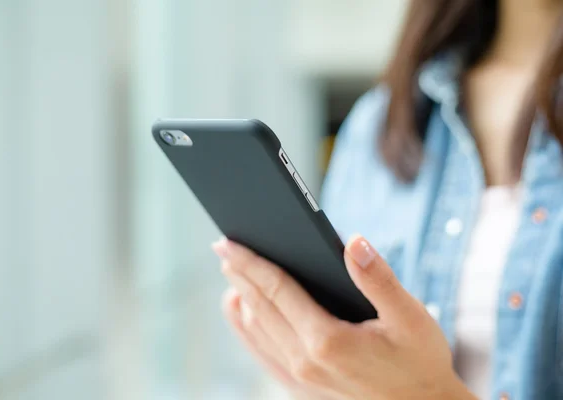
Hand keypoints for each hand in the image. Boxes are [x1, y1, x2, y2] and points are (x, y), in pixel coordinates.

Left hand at [214, 235, 476, 399]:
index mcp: (327, 340)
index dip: (250, 262)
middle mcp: (304, 360)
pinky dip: (247, 328)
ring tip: (231, 274)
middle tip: (222, 247)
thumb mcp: (410, 317)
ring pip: (256, 330)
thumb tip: (354, 242)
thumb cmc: (420, 362)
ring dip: (241, 298)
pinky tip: (243, 313)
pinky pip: (263, 352)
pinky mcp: (302, 385)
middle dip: (239, 274)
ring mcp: (300, 376)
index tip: (229, 242)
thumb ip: (378, 278)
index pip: (276, 290)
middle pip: (260, 307)